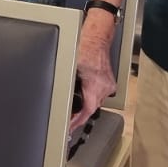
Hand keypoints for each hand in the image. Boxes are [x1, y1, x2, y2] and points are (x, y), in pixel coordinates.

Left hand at [69, 15, 117, 134]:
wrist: (96, 38)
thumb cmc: (84, 48)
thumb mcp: (71, 69)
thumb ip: (67, 85)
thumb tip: (58, 97)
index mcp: (94, 86)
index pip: (86, 111)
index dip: (76, 122)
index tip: (69, 128)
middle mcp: (104, 87)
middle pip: (91, 108)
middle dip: (80, 114)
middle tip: (69, 120)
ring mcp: (108, 85)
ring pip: (96, 102)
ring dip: (86, 105)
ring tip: (75, 109)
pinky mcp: (110, 82)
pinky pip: (100, 94)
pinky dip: (92, 96)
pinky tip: (85, 95)